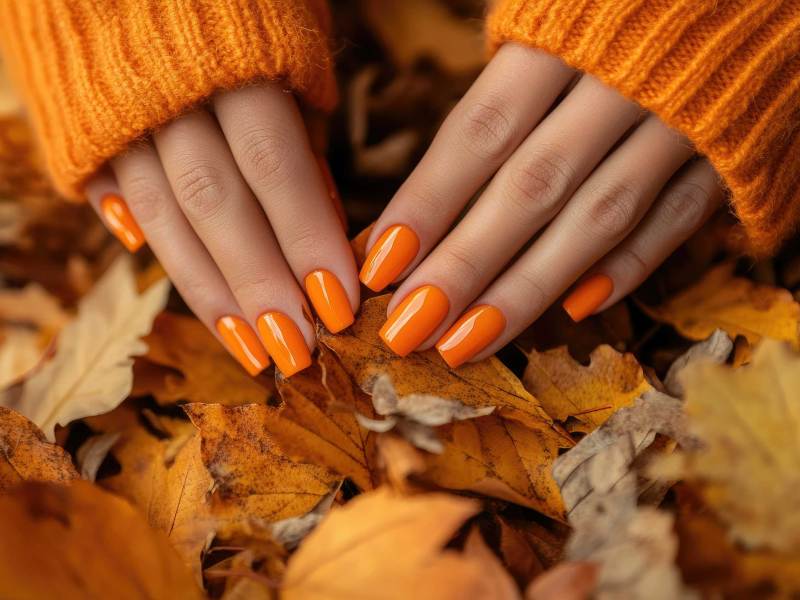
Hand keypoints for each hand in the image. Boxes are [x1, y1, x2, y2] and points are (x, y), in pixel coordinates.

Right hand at [86, 83, 358, 376]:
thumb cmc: (243, 15)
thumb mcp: (290, 55)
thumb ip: (305, 138)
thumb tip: (327, 225)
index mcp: (233, 63)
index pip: (275, 167)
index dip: (307, 240)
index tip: (339, 306)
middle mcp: (169, 94)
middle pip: (215, 204)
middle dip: (259, 285)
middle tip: (298, 351)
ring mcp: (119, 116)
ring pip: (162, 217)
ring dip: (209, 292)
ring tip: (252, 350)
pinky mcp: (86, 132)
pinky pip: (113, 198)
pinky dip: (149, 246)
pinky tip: (189, 294)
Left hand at [361, 43, 723, 366]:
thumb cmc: (618, 10)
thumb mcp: (550, 27)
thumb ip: (497, 106)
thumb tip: (419, 208)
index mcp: (564, 36)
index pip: (480, 132)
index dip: (428, 203)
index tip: (379, 264)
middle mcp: (624, 81)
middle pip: (531, 188)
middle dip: (464, 266)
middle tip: (408, 327)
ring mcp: (684, 121)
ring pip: (598, 218)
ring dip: (526, 288)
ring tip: (465, 341)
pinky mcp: (732, 153)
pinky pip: (676, 221)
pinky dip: (627, 268)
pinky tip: (573, 311)